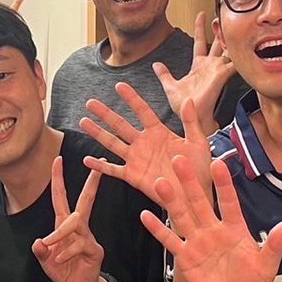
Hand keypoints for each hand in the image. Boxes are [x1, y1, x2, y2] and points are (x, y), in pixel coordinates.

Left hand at [32, 158, 105, 281]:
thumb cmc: (64, 271)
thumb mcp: (46, 260)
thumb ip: (41, 251)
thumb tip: (39, 242)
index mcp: (65, 225)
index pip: (61, 198)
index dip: (59, 179)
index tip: (58, 160)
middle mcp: (78, 228)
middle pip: (85, 200)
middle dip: (91, 183)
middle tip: (98, 166)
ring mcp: (88, 238)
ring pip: (75, 224)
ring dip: (60, 234)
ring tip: (52, 248)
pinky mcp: (94, 250)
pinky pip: (79, 245)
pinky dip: (66, 252)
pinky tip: (60, 260)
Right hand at [80, 81, 211, 206]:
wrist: (194, 194)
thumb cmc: (199, 169)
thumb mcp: (198, 142)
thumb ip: (191, 122)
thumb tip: (188, 99)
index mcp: (159, 133)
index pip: (142, 111)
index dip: (131, 98)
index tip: (119, 86)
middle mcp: (144, 143)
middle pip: (120, 124)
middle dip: (105, 113)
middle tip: (90, 102)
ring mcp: (136, 159)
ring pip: (112, 143)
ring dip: (98, 133)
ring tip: (83, 122)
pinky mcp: (133, 176)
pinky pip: (113, 169)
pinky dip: (100, 166)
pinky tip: (87, 160)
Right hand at [141, 156, 281, 281]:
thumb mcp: (267, 264)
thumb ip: (273, 245)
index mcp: (235, 229)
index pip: (228, 202)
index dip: (223, 184)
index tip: (218, 164)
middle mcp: (213, 230)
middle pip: (199, 202)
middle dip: (190, 182)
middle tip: (180, 160)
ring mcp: (197, 243)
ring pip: (182, 217)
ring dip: (171, 200)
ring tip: (160, 183)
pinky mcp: (186, 258)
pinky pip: (170, 241)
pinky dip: (157, 229)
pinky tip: (145, 215)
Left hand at [154, 12, 235, 132]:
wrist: (191, 117)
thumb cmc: (184, 105)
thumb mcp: (170, 86)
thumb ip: (164, 74)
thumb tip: (156, 64)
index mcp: (198, 65)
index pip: (200, 41)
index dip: (200, 27)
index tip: (201, 15)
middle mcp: (210, 66)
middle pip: (217, 41)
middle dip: (220, 28)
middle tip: (223, 14)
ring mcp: (217, 70)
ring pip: (227, 48)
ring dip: (230, 36)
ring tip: (234, 22)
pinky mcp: (221, 76)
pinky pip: (232, 61)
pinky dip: (236, 53)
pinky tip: (239, 42)